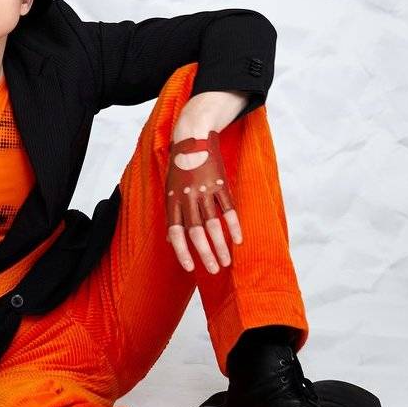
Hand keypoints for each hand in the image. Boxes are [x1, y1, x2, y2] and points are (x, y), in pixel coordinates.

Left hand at [165, 130, 241, 274]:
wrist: (192, 137)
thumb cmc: (180, 167)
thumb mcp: (170, 189)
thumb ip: (172, 214)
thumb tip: (170, 239)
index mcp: (173, 200)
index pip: (176, 231)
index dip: (182, 251)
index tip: (190, 268)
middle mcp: (188, 197)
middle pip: (196, 231)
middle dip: (205, 254)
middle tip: (213, 270)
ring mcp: (204, 190)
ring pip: (213, 224)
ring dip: (220, 245)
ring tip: (226, 261)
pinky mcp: (220, 183)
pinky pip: (228, 209)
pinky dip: (233, 226)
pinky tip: (238, 240)